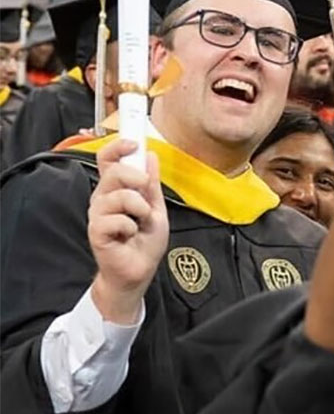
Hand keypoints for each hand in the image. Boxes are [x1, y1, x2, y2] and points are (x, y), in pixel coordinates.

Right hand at [88, 140, 168, 323]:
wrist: (140, 270)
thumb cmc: (144, 242)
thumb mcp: (156, 208)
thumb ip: (152, 184)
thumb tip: (151, 156)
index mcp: (116, 190)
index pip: (108, 160)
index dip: (117, 147)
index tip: (133, 143)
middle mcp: (103, 198)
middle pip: (113, 172)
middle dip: (136, 178)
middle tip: (146, 193)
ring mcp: (98, 214)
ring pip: (119, 196)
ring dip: (139, 209)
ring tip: (140, 222)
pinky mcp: (96, 231)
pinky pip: (116, 219)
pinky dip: (131, 227)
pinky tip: (129, 235)